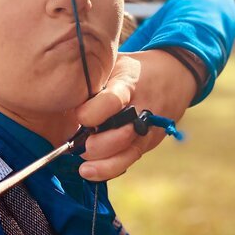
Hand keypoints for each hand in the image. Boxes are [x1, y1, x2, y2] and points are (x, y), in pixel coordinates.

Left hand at [75, 49, 196, 181]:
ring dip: (102, 163)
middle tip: (77, 144)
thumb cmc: (133, 69)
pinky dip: (110, 169)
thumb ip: (93, 76)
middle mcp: (142, 108)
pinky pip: (130, 160)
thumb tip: (61, 88)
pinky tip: (92, 172)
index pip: (113, 101)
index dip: (92, 113)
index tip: (79, 117)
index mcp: (129, 82)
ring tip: (83, 168)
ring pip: (127, 153)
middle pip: (121, 134)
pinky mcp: (150, 142)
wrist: (174, 76)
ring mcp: (148, 128)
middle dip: (95, 145)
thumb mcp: (115, 62)